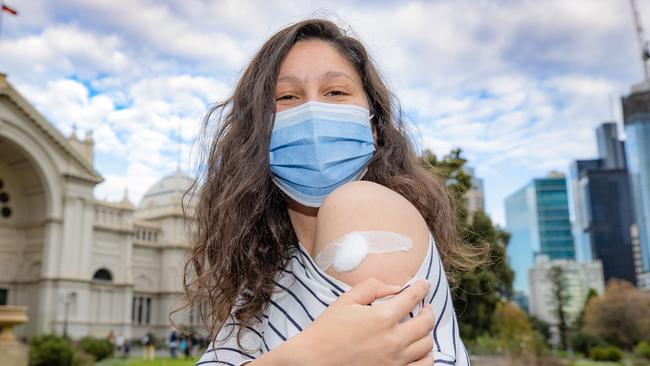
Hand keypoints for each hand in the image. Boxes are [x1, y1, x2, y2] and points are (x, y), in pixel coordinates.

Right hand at [289, 277, 434, 365]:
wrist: (313, 361)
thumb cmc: (327, 330)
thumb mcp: (346, 300)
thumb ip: (372, 287)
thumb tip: (396, 288)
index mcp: (383, 317)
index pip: (413, 297)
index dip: (421, 287)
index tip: (424, 285)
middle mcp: (394, 340)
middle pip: (426, 322)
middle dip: (428, 310)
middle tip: (424, 307)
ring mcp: (396, 361)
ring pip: (427, 345)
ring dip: (426, 333)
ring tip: (420, 328)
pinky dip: (425, 356)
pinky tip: (419, 350)